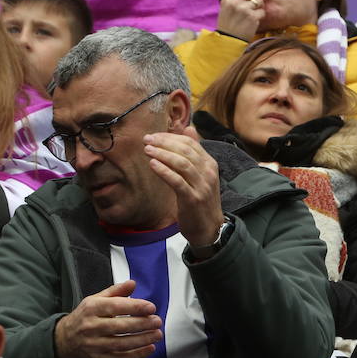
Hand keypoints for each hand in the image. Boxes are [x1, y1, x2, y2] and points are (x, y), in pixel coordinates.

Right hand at [53, 279, 163, 357]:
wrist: (66, 339)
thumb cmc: (86, 316)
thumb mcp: (96, 299)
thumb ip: (116, 291)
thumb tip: (133, 283)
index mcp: (92, 308)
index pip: (115, 307)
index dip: (135, 307)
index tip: (151, 307)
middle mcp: (91, 327)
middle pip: (120, 326)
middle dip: (142, 324)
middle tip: (157, 321)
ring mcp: (94, 345)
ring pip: (121, 344)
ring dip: (142, 340)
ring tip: (157, 334)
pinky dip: (136, 355)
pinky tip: (149, 348)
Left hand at [143, 131, 224, 251]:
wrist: (209, 229)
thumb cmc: (201, 200)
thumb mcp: (201, 174)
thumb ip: (194, 152)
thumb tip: (188, 128)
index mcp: (210, 164)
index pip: (191, 143)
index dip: (171, 137)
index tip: (154, 136)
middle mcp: (208, 173)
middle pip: (186, 150)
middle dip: (164, 143)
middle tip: (147, 140)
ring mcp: (202, 186)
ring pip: (182, 163)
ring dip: (162, 154)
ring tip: (147, 150)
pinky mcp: (193, 199)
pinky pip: (177, 181)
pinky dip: (165, 171)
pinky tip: (153, 165)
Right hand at [215, 0, 265, 41]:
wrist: (229, 41)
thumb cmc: (228, 26)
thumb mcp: (226, 9)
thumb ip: (236, 0)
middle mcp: (235, 2)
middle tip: (258, 3)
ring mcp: (244, 9)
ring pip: (260, 1)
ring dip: (260, 8)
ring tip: (254, 15)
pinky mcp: (252, 17)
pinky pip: (262, 12)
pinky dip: (260, 17)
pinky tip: (254, 21)